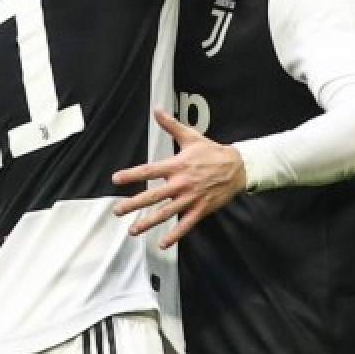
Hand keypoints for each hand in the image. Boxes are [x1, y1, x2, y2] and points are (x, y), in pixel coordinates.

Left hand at [111, 109, 246, 248]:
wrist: (238, 167)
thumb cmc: (211, 152)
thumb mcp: (190, 136)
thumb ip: (171, 125)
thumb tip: (156, 109)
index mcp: (176, 166)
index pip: (149, 171)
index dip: (132, 175)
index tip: (116, 179)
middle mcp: (181, 183)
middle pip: (153, 196)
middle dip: (134, 204)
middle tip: (117, 211)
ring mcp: (191, 198)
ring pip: (166, 213)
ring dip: (149, 223)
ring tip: (133, 230)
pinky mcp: (201, 209)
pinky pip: (186, 225)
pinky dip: (175, 235)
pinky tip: (162, 244)